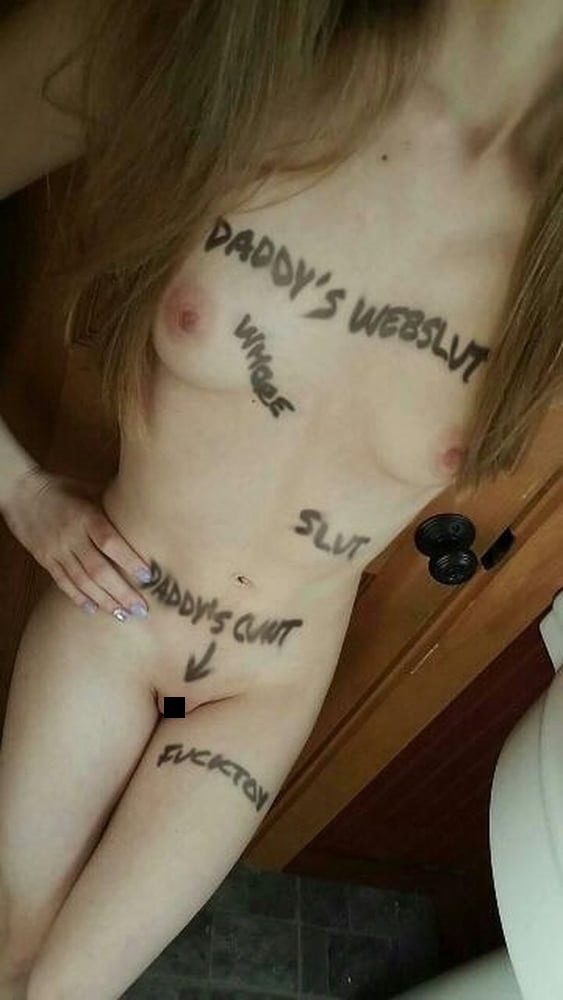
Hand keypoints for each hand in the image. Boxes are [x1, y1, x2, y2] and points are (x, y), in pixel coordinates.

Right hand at [2, 466, 151, 620]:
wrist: (21, 492)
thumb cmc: (61, 489)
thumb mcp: (89, 490)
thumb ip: (113, 503)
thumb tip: (145, 509)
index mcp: (85, 516)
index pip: (110, 542)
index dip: (129, 560)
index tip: (147, 576)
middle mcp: (71, 536)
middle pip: (98, 569)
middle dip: (121, 592)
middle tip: (140, 609)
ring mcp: (56, 550)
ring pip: (82, 581)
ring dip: (104, 600)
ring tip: (123, 615)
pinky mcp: (45, 560)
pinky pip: (63, 582)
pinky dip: (78, 598)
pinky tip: (94, 610)